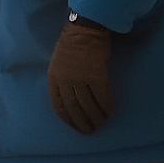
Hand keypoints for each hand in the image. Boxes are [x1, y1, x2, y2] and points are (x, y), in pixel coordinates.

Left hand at [48, 18, 113, 133]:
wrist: (84, 31)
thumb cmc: (71, 46)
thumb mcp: (57, 64)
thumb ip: (61, 81)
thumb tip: (70, 99)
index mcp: (53, 78)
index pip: (58, 106)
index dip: (68, 119)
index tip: (75, 127)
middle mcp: (65, 80)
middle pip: (74, 108)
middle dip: (82, 122)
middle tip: (90, 131)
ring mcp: (80, 78)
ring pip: (88, 105)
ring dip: (96, 117)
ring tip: (101, 124)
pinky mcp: (97, 75)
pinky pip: (102, 96)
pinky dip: (106, 106)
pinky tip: (110, 113)